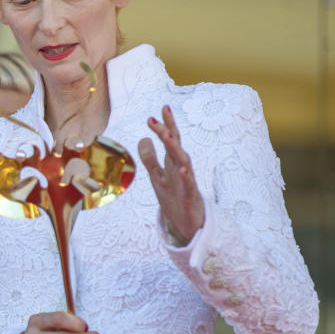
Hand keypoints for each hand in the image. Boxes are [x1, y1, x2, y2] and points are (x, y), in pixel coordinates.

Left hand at [138, 105, 204, 243]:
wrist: (188, 225)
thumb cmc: (175, 199)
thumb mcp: (158, 177)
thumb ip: (150, 159)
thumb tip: (143, 138)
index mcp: (173, 164)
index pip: (171, 140)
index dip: (166, 125)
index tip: (161, 108)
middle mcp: (182, 169)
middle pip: (176, 146)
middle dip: (168, 131)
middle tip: (157, 117)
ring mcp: (187, 182)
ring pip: (183, 162)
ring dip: (175, 148)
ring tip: (167, 135)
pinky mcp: (190, 196)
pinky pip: (189, 185)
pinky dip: (186, 176)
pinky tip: (182, 168)